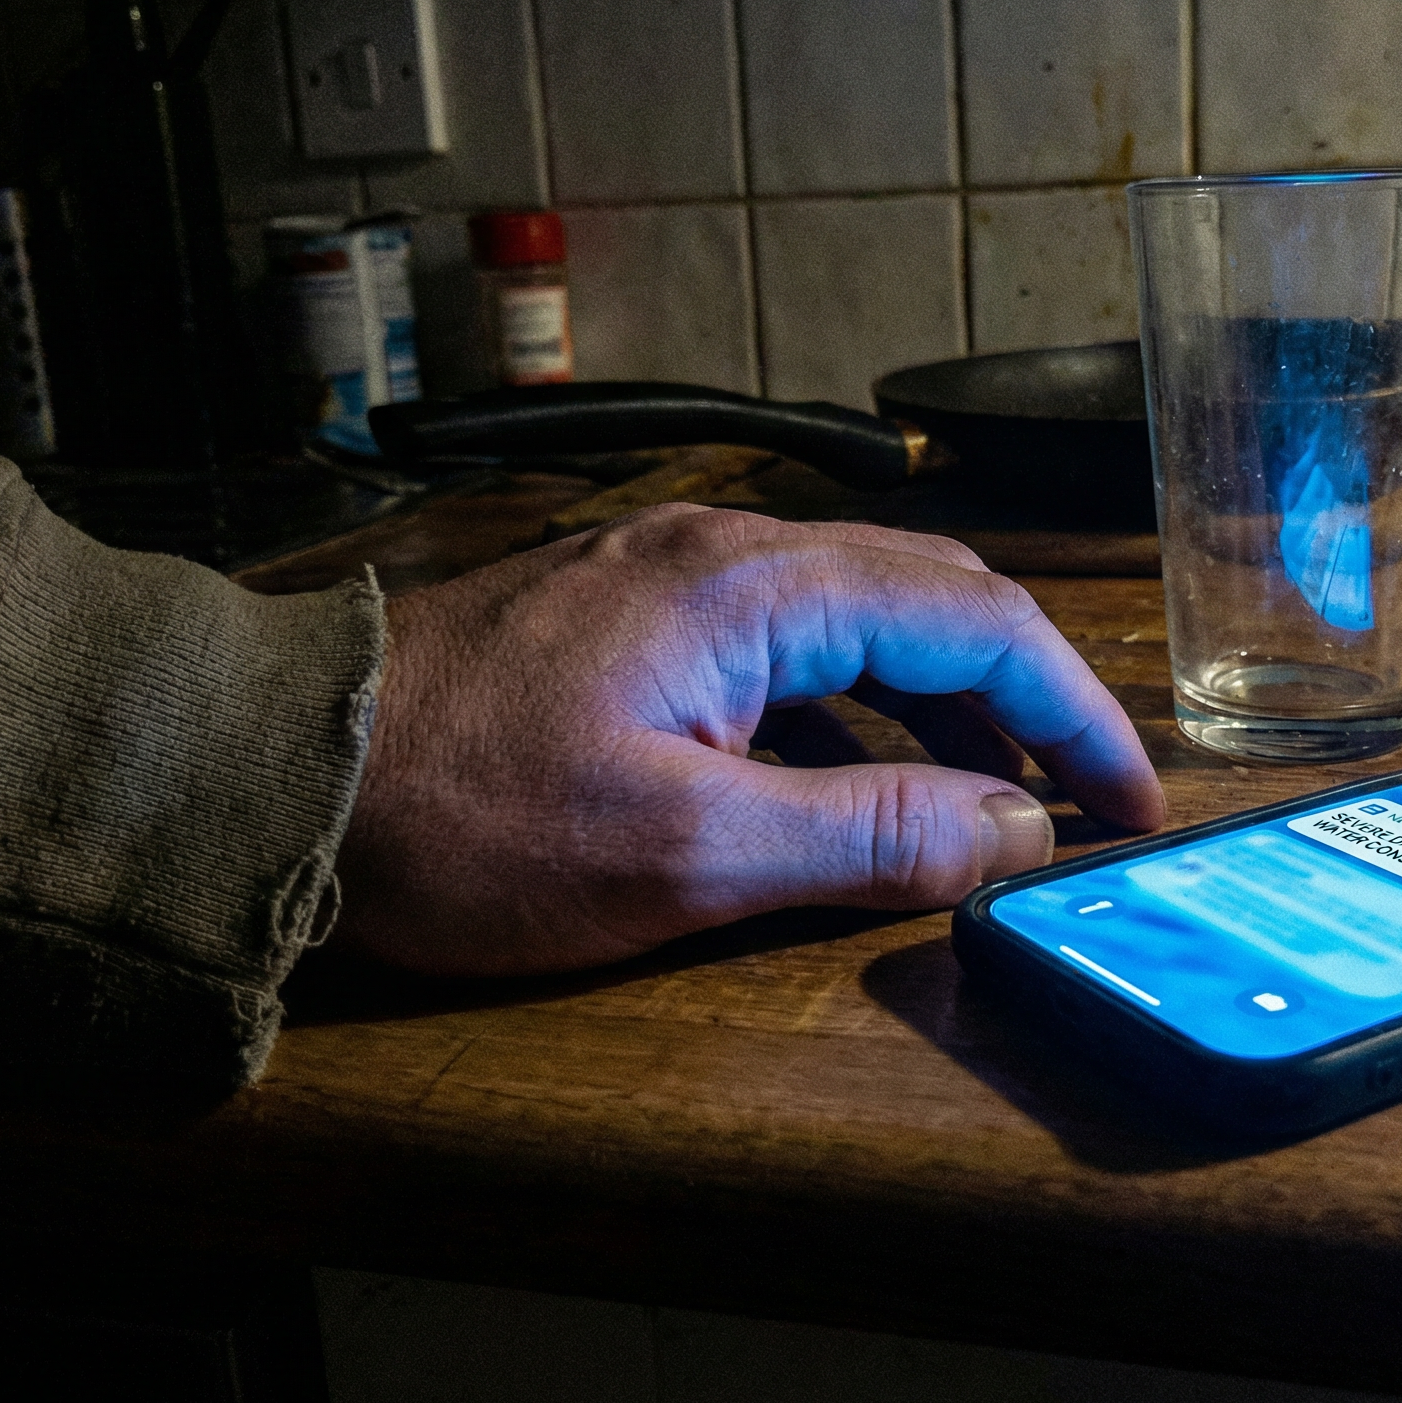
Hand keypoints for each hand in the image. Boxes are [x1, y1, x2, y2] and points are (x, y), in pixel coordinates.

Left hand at [333, 505, 1165, 975]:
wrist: (269, 780)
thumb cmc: (461, 821)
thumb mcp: (682, 853)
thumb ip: (868, 836)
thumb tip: (1015, 830)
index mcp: (753, 585)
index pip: (976, 621)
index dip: (1075, 712)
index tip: (1132, 805)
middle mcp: (722, 550)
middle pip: (930, 600)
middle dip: (1027, 698)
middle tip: (1089, 800)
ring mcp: (666, 578)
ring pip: (857, 621)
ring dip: (942, 708)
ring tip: (995, 805)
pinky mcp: (623, 622)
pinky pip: (782, 648)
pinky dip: (853, 715)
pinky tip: (855, 789)